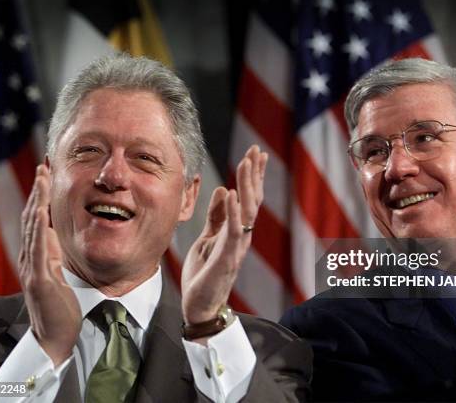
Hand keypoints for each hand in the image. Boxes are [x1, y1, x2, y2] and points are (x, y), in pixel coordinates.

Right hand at [18, 164, 80, 364]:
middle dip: (38, 192)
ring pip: (32, 229)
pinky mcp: (40, 281)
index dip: (42, 196)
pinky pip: (38, 252)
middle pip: (32, 218)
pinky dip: (39, 230)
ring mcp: (33, 269)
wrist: (59, 336)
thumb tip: (58, 230)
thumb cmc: (64, 305)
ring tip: (42, 180)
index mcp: (40, 255)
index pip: (38, 219)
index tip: (48, 173)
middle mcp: (32, 258)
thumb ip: (57, 252)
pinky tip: (42, 213)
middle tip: (44, 168)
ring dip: (37, 203)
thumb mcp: (60, 271)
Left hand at [181, 145, 267, 329]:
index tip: (255, 154)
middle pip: (252, 199)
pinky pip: (233, 231)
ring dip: (247, 186)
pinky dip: (234, 212)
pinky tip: (233, 194)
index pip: (248, 198)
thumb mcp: (207, 238)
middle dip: (254, 174)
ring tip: (247, 163)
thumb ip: (216, 216)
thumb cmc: (204, 273)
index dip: (252, 176)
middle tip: (256, 150)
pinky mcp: (226, 257)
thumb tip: (225, 190)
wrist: (199, 305)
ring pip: (247, 211)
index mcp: (236, 231)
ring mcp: (236, 246)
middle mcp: (241, 236)